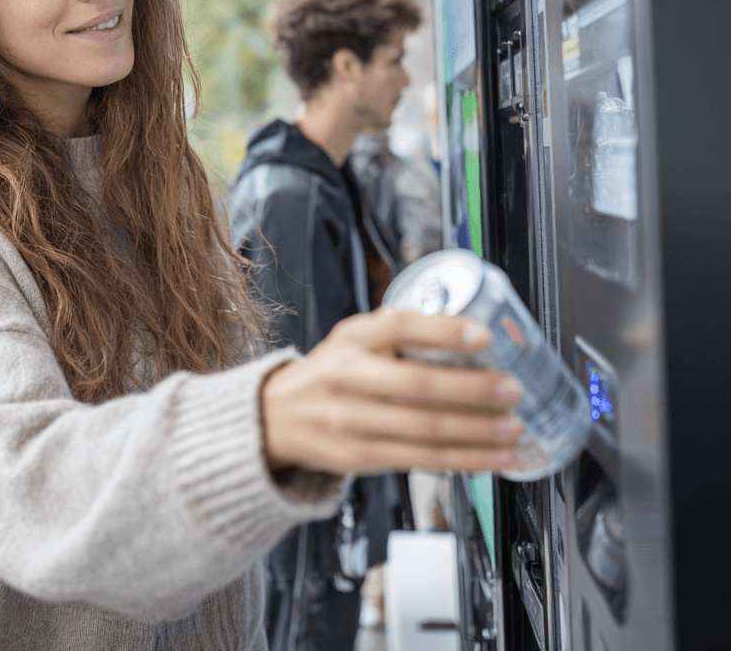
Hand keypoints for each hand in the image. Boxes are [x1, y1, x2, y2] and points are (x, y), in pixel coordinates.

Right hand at [260, 308, 523, 475]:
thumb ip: (397, 333)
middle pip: (417, 385)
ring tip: (513, 428)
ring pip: (424, 429)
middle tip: (511, 389)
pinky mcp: (359, 457)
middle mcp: (349, 377)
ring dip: (476, 432)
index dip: (444, 331)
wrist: (274, 418)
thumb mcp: (351, 339)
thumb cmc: (327, 374)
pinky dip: (463, 460)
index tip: (484, 336)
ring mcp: (352, 421)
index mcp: (352, 339)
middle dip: (473, 390)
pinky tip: (492, 459)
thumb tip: (464, 327)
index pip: (399, 327)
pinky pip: (420, 460)